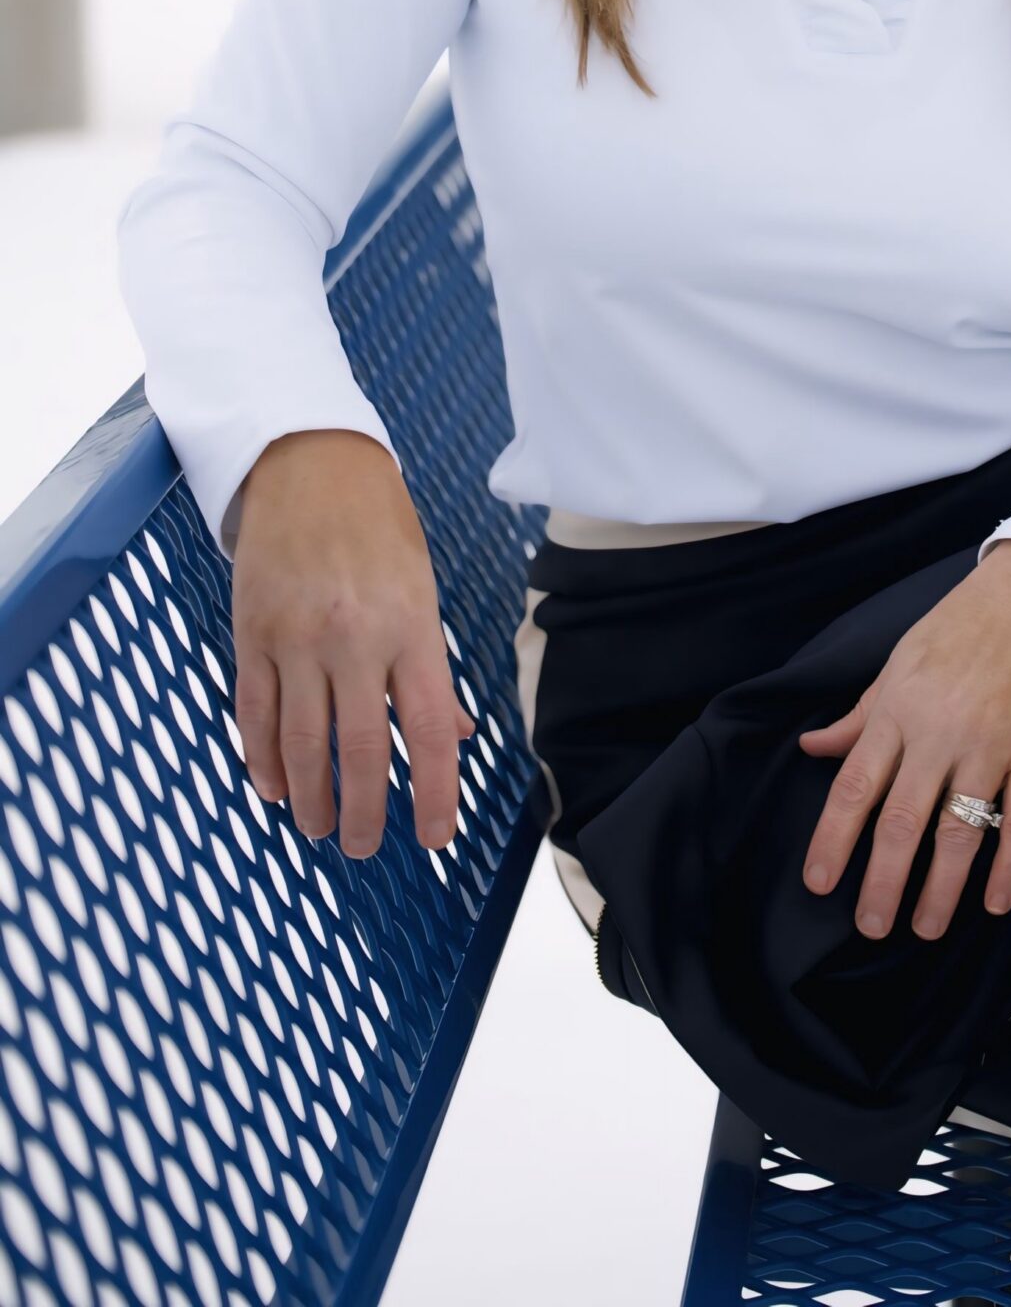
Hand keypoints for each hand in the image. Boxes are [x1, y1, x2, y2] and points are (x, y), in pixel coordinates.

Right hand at [231, 428, 478, 858]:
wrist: (311, 464)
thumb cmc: (379, 526)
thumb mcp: (423, 587)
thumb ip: (433, 665)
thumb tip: (456, 734)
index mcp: (411, 626)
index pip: (431, 729)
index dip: (435, 792)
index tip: (435, 836)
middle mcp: (354, 639)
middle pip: (362, 751)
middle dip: (366, 813)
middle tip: (365, 848)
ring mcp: (296, 639)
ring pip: (302, 744)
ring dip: (311, 799)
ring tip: (320, 829)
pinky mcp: (251, 635)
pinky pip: (254, 714)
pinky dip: (262, 760)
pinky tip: (273, 788)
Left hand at [795, 539, 1010, 941]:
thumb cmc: (960, 625)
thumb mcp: (898, 663)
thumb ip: (860, 715)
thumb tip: (812, 746)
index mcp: (897, 709)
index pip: (855, 786)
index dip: (834, 840)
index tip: (819, 884)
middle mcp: (939, 732)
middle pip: (903, 820)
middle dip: (883, 881)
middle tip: (870, 928)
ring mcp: (991, 744)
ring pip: (961, 829)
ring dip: (942, 888)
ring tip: (927, 930)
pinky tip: (997, 902)